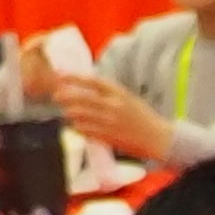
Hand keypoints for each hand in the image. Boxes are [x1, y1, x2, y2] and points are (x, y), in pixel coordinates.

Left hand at [49, 74, 172, 163]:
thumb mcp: (129, 99)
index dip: (73, 77)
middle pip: (81, 98)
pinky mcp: (107, 136)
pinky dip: (77, 127)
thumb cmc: (143, 118)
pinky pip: (84, 130)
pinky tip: (76, 126)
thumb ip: (109, 94)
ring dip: (69, 113)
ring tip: (67, 113)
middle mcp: (113, 106)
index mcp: (119, 93)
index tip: (60, 75)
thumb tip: (87, 88)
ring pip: (79, 115)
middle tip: (56, 96)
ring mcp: (109, 122)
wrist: (158, 139)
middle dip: (64, 96)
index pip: (91, 81)